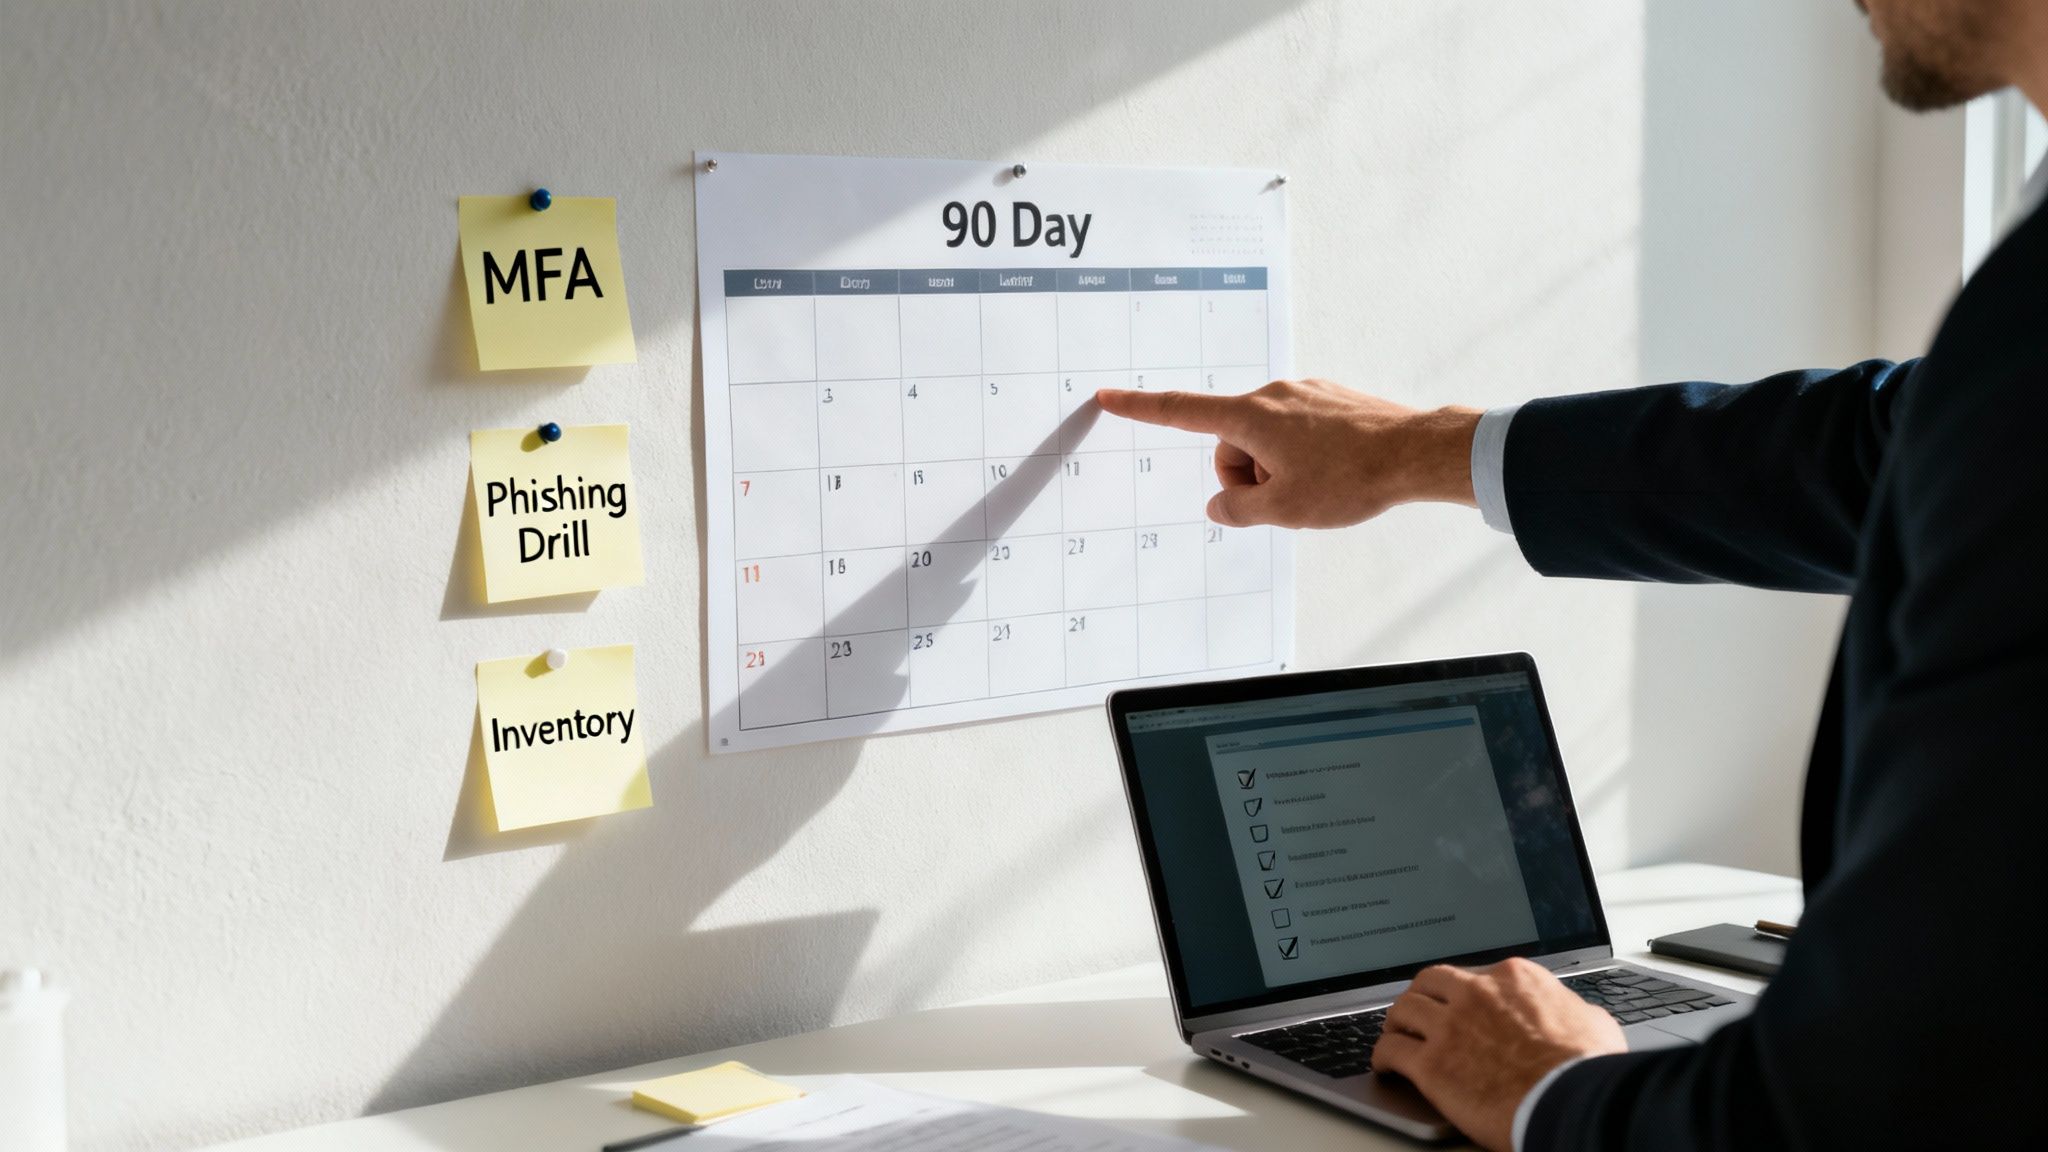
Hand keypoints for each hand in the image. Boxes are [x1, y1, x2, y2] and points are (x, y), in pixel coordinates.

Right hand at [1094, 379, 1480, 528]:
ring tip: (1318, 489)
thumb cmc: (1351, 479)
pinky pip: (1296, 434)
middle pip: (1232, 443)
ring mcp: (1304, 394)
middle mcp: (1273, 395)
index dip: (1140, 408)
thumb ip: (1238, 510)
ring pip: (1267, 441)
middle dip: (1247, 476)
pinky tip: (1335, 473)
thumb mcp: (1284, 509)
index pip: (1181, 411)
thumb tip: (1222, 504)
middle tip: (1286, 499)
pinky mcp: (1330, 401)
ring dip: (1277, 470)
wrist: (1417, 454)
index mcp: (1252, 416)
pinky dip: (1302, 458)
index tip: (1108, 396)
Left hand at [1372, 959, 1626, 1151]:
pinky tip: (1386, 1066)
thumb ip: (1571, 1009)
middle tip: (1418, 1011)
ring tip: (1394, 1034)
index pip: (1474, 974)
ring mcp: (1449, 1027)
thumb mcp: (1593, 1022)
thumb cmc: (1587, 1068)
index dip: (1462, 992)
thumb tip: (1575, 1013)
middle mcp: (1476, 993)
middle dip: (1421, 996)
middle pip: (1430, 982)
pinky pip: (1391, 1051)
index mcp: (1513, 978)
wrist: (1572, 1102)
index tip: (1458, 1003)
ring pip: (1403, 1010)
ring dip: (1396, 1023)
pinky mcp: (1432, 1064)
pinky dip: (1383, 1057)